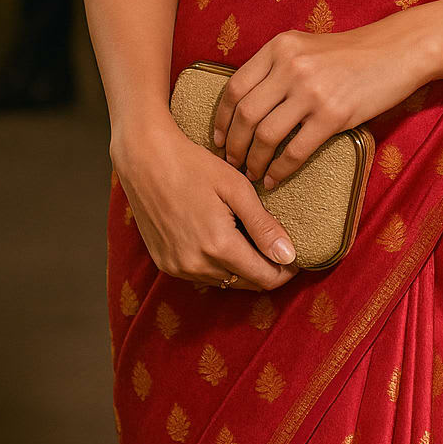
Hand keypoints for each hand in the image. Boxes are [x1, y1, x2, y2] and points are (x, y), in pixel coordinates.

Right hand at [110, 119, 300, 289]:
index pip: (265, 278)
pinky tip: (223, 238)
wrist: (145, 159)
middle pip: (246, 284)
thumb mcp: (236, 189)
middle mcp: (196, 266)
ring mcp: (177, 268)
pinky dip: (218, 264)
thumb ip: (263, 226)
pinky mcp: (164, 264)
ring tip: (250, 237)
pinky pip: (203, 275)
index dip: (285, 271)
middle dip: (266, 269)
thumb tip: (289, 256)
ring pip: (225, 281)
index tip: (296, 256)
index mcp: (218, 247)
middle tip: (277, 245)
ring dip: (242, 268)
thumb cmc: (194, 166)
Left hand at [211, 18, 434, 187]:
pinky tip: (275, 179)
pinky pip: (295, 151)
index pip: (234, 87)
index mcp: (279, 47)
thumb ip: (276, 67)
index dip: (221, 119)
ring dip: (253, 161)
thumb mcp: (306, 46)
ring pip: (265, 136)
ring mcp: (312, 91)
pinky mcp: (333, 115)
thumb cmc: (351, 52)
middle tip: (231, 163)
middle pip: (245, 115)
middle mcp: (290, 66)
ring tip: (252, 173)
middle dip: (233, 146)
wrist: (397, 50)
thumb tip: (246, 102)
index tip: (218, 139)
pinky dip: (280, 170)